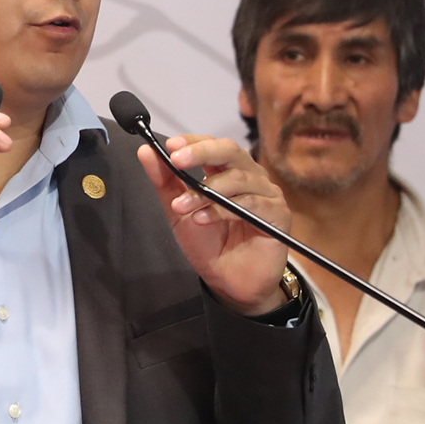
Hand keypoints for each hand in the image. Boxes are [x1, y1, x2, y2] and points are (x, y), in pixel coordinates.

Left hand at [136, 136, 290, 315]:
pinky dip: (223, 209)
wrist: (227, 282)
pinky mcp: (278, 214)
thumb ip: (165, 181)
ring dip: (205, 192)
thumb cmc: (208, 244)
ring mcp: (267, 194)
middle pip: (230, 150)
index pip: (212, 144)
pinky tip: (202, 219)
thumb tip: (146, 150)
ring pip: (237, 179)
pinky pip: (251, 203)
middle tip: (177, 160)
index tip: (170, 145)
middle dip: (202, 152)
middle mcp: (250, 176)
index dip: (193, 141)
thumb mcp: (178, 211)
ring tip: (182, 207)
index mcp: (227, 171)